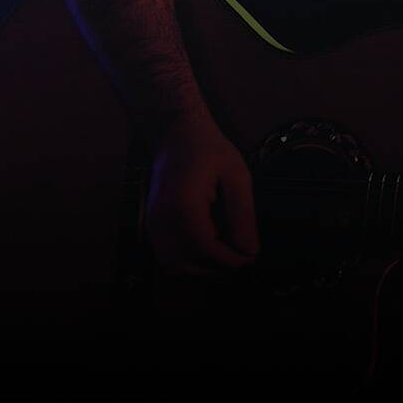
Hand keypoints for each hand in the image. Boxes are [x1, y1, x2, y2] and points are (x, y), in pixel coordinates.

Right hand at [144, 116, 259, 273]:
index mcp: (184, 205)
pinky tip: (209, 248)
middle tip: (241, 258)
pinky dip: (187, 261)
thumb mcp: (236, 176)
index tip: (250, 259)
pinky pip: (166, 255)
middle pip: (187, 263)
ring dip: (201, 268)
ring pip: (174, 265)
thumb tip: (250, 250)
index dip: (229, 261)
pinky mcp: (151, 224)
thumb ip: (242, 214)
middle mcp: (162, 219)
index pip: (205, 249)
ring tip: (227, 255)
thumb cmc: (210, 150)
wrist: (176, 134)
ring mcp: (152, 223)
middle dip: (217, 268)